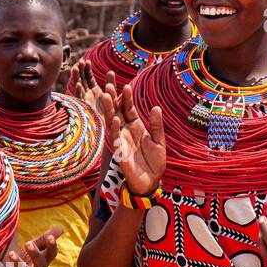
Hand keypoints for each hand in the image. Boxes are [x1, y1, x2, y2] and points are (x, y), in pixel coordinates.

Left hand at [2, 225, 62, 266]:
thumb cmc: (28, 261)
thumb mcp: (35, 249)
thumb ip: (44, 239)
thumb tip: (61, 228)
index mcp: (44, 261)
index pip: (52, 254)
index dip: (52, 246)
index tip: (50, 237)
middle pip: (41, 264)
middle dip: (35, 254)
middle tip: (28, 243)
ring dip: (19, 264)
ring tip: (11, 254)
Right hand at [69, 59, 108, 111]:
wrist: (108, 131)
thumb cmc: (112, 114)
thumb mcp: (113, 96)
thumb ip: (111, 83)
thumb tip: (110, 71)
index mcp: (94, 92)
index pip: (88, 78)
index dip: (87, 70)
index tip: (86, 61)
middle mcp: (88, 96)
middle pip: (81, 81)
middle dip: (80, 72)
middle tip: (79, 62)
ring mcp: (85, 103)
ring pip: (79, 89)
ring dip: (76, 79)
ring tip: (76, 68)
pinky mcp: (84, 110)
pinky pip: (80, 102)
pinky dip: (79, 93)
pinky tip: (79, 85)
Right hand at [110, 80, 165, 195]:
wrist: (151, 181)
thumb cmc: (155, 161)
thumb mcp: (159, 141)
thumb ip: (157, 125)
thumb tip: (157, 107)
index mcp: (135, 126)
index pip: (128, 108)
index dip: (126, 97)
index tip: (125, 85)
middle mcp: (125, 131)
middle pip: (117, 111)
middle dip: (113, 99)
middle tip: (109, 84)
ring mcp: (121, 141)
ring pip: (112, 122)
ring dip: (109, 110)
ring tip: (107, 96)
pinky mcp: (120, 152)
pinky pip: (115, 139)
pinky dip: (115, 129)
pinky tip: (115, 119)